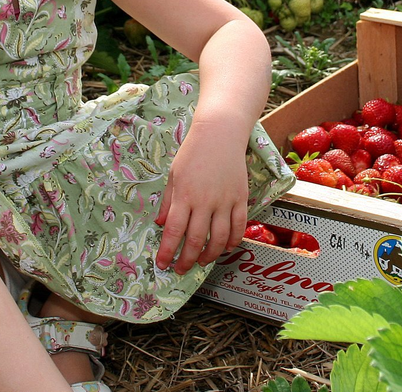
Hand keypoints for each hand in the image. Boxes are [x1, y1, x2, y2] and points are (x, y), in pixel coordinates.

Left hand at [154, 124, 249, 273]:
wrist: (220, 134)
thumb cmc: (193, 152)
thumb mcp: (173, 175)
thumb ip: (168, 202)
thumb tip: (161, 225)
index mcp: (184, 195)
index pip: (174, 231)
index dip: (167, 251)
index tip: (163, 264)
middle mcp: (204, 201)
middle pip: (195, 240)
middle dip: (186, 260)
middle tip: (181, 269)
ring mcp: (225, 201)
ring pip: (219, 238)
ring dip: (210, 255)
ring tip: (202, 261)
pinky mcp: (241, 198)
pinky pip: (239, 226)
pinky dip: (233, 241)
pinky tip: (226, 247)